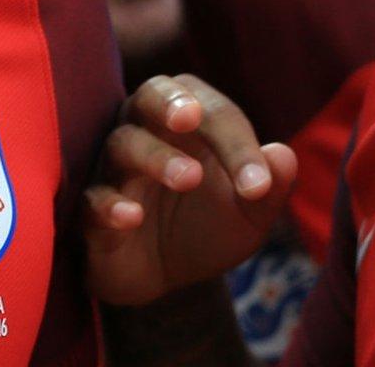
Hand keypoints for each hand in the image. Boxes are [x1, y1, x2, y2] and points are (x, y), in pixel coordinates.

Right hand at [84, 74, 296, 305]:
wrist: (165, 279)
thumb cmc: (206, 228)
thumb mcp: (247, 216)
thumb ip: (269, 189)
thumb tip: (284, 154)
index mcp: (187, 125)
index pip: (211, 111)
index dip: (236, 142)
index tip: (259, 185)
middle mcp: (146, 132)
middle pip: (149, 95)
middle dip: (169, 103)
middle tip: (190, 119)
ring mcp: (114, 168)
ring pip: (122, 144)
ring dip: (155, 157)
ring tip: (187, 178)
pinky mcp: (91, 209)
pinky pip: (93, 197)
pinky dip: (110, 203)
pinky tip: (131, 216)